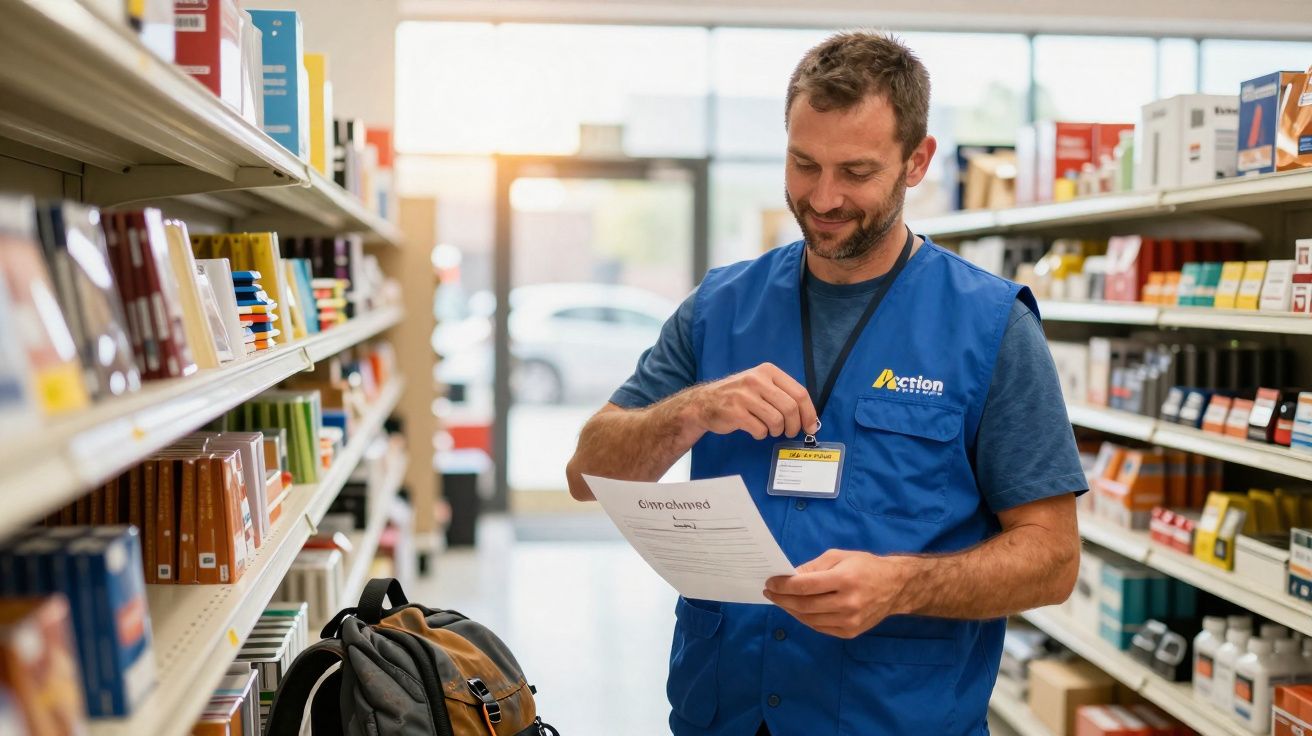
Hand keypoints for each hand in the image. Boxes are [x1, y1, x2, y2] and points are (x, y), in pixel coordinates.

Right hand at [687, 363, 817, 440]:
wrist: (704, 402)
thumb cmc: (738, 396)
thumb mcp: (760, 384)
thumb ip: (783, 395)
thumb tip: (809, 419)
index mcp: (768, 371)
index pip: (799, 392)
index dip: (809, 413)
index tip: (811, 426)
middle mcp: (757, 380)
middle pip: (790, 408)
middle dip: (794, 426)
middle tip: (790, 432)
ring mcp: (744, 395)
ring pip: (776, 420)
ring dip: (776, 431)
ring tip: (770, 430)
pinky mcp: (735, 412)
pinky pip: (760, 429)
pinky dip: (761, 434)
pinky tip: (755, 430)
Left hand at [763, 549, 909, 638]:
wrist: (895, 587)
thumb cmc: (865, 566)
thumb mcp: (839, 556)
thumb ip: (813, 567)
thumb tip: (789, 576)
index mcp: (845, 579)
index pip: (805, 586)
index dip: (783, 586)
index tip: (770, 582)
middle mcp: (848, 603)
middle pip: (804, 605)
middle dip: (782, 599)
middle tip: (770, 593)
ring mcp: (850, 621)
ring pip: (809, 619)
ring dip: (791, 610)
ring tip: (781, 601)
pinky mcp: (850, 632)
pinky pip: (820, 627)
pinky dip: (805, 619)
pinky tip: (798, 609)